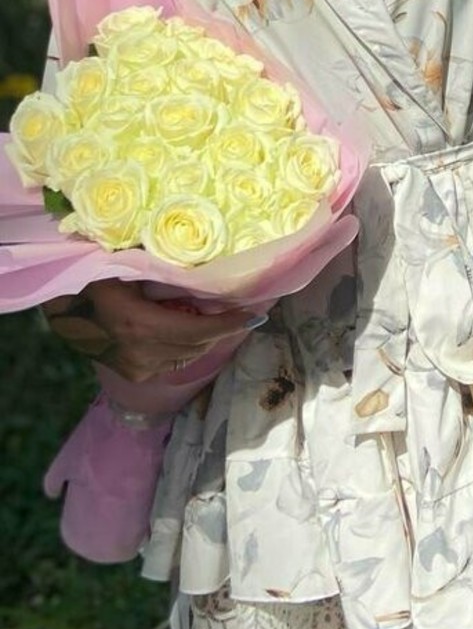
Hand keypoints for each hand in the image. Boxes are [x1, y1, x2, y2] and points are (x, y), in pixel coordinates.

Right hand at [40, 279, 263, 382]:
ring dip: (205, 339)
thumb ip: (162, 266)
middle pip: (197, 345)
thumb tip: (202, 255)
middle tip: (240, 312)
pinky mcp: (133, 373)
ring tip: (216, 318)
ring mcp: (136, 367)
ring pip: (187, 356)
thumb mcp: (126, 265)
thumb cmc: (96, 277)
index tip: (254, 316)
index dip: (228, 324)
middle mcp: (141, 352)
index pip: (198, 330)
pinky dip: (185, 347)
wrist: (63, 307)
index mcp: (140, 325)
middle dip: (221, 329)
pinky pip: (172, 362)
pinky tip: (187, 329)